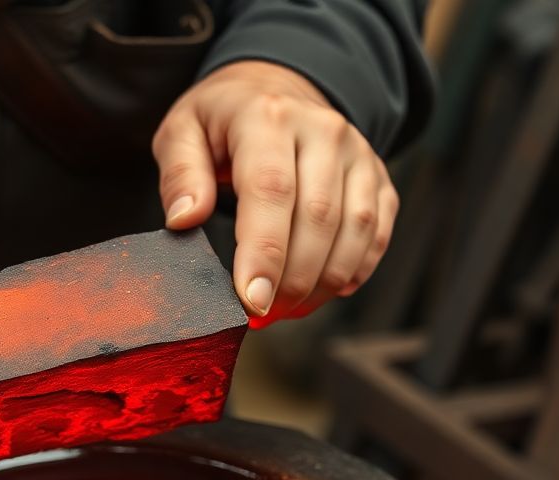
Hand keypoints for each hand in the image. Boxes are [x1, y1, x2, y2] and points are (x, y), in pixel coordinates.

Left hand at [153, 61, 398, 327]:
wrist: (277, 87)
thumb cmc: (222, 119)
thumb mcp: (182, 130)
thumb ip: (180, 174)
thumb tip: (184, 219)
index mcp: (267, 116)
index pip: (271, 191)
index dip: (264, 252)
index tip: (251, 300)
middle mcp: (323, 130)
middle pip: (318, 217)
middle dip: (292, 279)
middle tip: (263, 313)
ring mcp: (357, 153)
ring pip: (356, 229)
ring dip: (324, 282)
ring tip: (288, 308)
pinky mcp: (377, 175)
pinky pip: (378, 232)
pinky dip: (355, 269)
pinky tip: (325, 290)